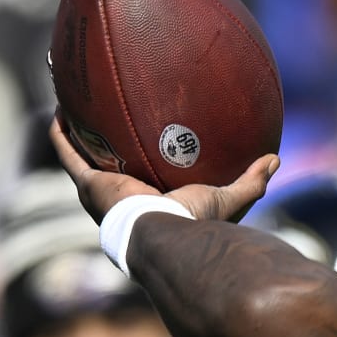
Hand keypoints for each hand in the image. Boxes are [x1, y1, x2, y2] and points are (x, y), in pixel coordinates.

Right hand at [48, 116, 279, 225]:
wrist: (165, 233)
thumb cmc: (195, 221)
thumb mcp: (227, 198)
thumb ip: (252, 180)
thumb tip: (275, 158)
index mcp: (150, 202)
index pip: (144, 179)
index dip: (141, 162)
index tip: (144, 140)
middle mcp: (120, 198)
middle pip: (110, 166)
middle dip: (104, 144)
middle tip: (105, 117)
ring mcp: (100, 191)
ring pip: (82, 156)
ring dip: (77, 133)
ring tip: (75, 104)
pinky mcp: (87, 183)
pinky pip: (67, 153)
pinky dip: (61, 132)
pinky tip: (61, 108)